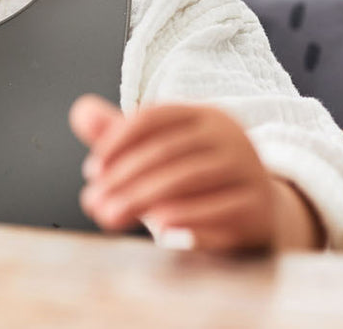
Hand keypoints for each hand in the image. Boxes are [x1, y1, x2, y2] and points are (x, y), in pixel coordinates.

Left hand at [69, 95, 277, 253]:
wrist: (262, 214)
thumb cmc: (201, 182)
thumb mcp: (163, 156)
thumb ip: (122, 136)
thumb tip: (80, 111)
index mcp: (205, 116)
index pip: (154, 117)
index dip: (117, 142)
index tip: (91, 171)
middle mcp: (230, 136)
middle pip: (166, 150)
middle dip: (122, 178)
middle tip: (93, 202)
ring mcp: (248, 170)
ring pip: (188, 179)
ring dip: (142, 199)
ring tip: (110, 217)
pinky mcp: (257, 207)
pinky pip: (218, 212)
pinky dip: (185, 220)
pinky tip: (159, 231)